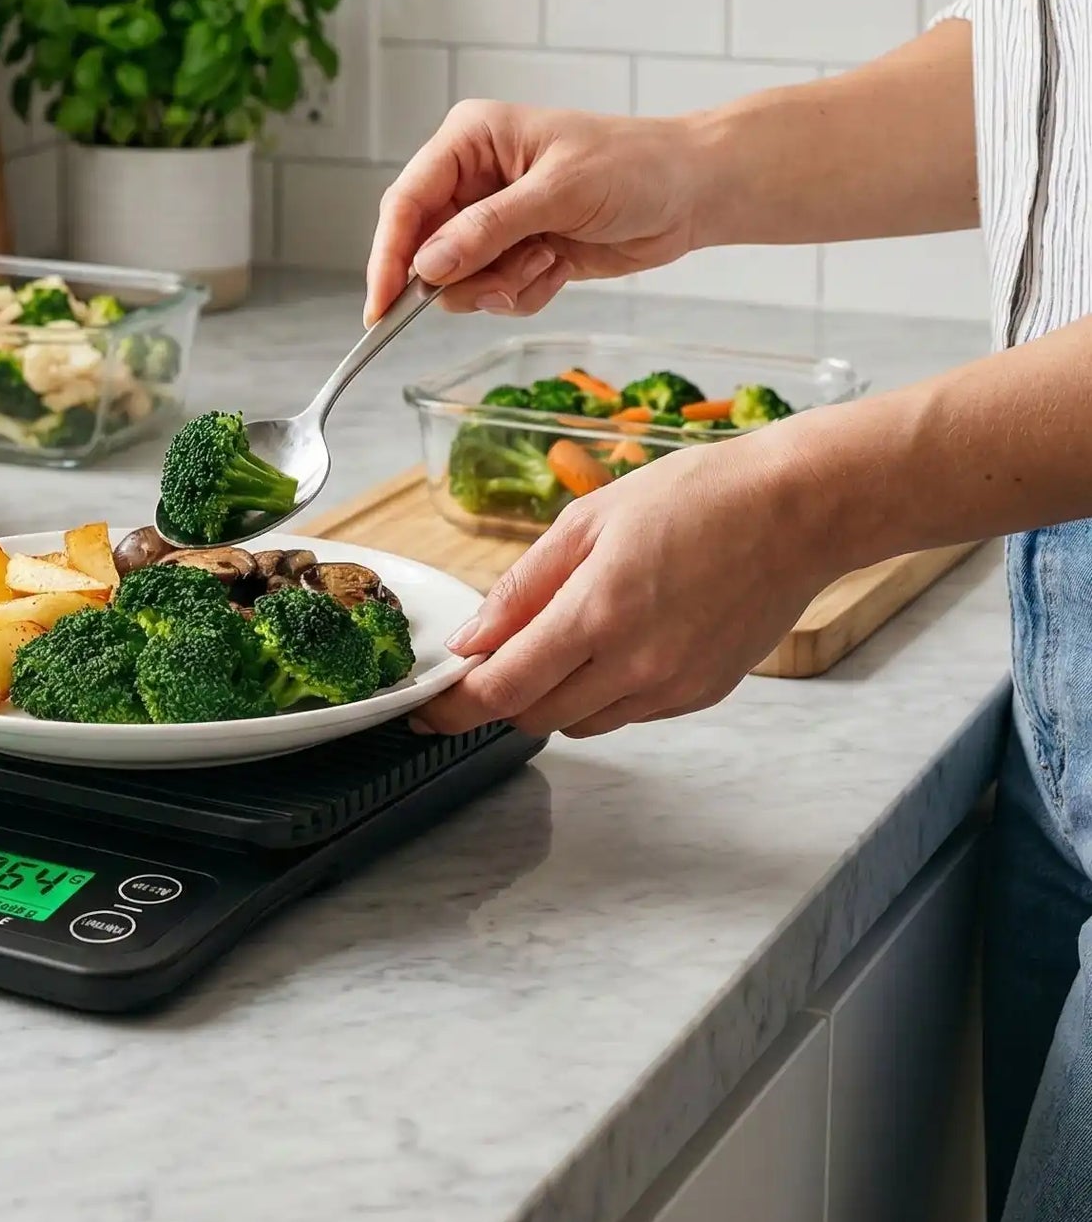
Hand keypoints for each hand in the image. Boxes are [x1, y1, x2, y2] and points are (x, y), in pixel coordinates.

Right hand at [364, 101, 712, 323]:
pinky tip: (560, 265)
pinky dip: (524, 292)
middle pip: (424, 249)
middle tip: (504, 279)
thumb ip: (488, 229)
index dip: (389, 257)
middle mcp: (471, 179)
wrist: (692, 191)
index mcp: (469, 141)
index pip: (407, 202)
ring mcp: (492, 219)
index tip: (382, 308)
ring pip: (457, 280)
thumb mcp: (558, 193)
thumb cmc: (633, 166)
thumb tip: (426, 266)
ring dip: (500, 284)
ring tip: (548, 259)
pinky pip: (492, 293)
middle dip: (462, 275)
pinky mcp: (516, 252)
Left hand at [412, 424, 847, 739]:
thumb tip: (472, 640)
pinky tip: (615, 642)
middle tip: (492, 656)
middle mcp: (636, 664)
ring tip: (564, 636)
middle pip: (536, 716)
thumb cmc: (695, 498)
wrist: (795, 511)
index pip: (503, 688)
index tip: (427, 710)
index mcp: (597, 613)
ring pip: (581, 722)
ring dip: (552, 696)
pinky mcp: (703, 694)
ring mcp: (673, 687)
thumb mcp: (587, 521)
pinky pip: (628, 713)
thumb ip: (522, 587)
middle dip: (502, 695)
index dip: (455, 707)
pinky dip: (602, 692)